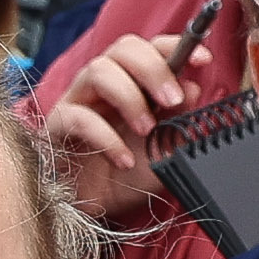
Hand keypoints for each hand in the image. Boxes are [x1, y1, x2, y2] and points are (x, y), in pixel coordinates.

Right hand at [40, 33, 191, 222]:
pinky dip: (107, 138)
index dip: (174, 46)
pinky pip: (79, 118)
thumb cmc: (127, 175)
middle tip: (173, 100)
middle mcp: (103, 85)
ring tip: (147, 129)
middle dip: (153, 68)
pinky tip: (123, 160)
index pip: (148, 48)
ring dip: (130, 97)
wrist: (97, 212)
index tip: (202, 58)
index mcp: (131, 82)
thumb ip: (178, 120)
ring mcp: (78, 102)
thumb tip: (192, 88)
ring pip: (98, 71)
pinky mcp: (57, 127)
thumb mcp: (164, 149)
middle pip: (123, 48)